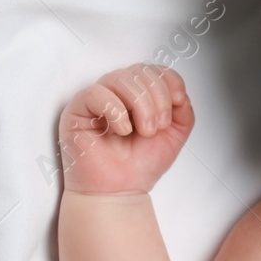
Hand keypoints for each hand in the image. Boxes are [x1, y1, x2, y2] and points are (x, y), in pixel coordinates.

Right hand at [57, 64, 193, 194]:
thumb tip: (178, 92)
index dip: (170, 80)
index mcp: (140, 93)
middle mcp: (118, 92)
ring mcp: (97, 98)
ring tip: (144, 131)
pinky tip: (122, 130)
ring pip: (121, 78)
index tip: (178, 101)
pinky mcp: (77, 110)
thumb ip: (183, 109)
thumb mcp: (176, 133)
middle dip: (158, 98)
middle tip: (158, 126)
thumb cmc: (141, 163)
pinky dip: (116, 111)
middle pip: (141, 71)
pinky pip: (96, 93)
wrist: (120, 191)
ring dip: (141, 105)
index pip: (155, 69)